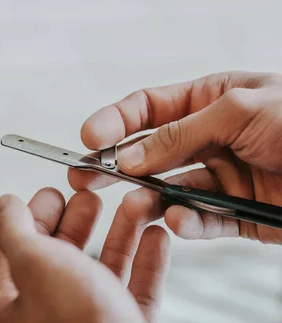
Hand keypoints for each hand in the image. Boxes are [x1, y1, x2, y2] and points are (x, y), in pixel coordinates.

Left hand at [0, 188, 169, 322]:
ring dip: (120, 233)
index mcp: (17, 305)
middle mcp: (53, 316)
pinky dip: (149, 261)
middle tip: (90, 197)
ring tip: (131, 206)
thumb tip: (3, 205)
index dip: (35, 216)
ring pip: (105, 270)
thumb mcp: (34, 265)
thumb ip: (14, 231)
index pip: (20, 250)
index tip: (53, 193)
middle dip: (77, 221)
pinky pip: (139, 291)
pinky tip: (156, 237)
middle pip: (63, 258)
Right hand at [70, 71, 281, 243]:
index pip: (148, 108)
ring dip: (148, 198)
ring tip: (135, 205)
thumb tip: (125, 155)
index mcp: (210, 100)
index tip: (88, 137)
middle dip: (113, 165)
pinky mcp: (236, 212)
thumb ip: (177, 133)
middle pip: (147, 151)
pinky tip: (179, 219)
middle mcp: (209, 138)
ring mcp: (221, 176)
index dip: (114, 120)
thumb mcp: (239, 111)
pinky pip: (201, 219)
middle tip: (83, 178)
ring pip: (168, 189)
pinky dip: (187, 222)